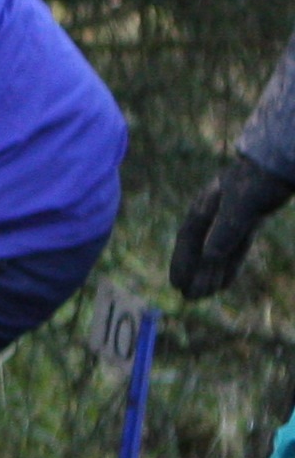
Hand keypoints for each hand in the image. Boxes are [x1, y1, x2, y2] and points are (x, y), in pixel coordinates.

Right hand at [168, 158, 294, 298]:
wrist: (281, 159)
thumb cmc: (259, 180)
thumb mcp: (241, 206)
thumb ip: (224, 231)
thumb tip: (208, 258)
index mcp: (205, 207)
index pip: (189, 240)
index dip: (182, 264)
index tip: (177, 286)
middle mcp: (215, 212)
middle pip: (201, 248)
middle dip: (195, 273)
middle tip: (189, 298)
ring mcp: (234, 214)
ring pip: (219, 249)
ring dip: (211, 272)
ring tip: (205, 294)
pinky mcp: (251, 217)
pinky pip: (236, 245)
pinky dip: (230, 263)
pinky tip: (226, 279)